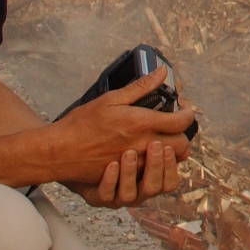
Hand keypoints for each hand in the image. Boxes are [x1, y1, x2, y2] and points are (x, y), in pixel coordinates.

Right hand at [56, 67, 193, 208]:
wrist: (60, 151)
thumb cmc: (81, 124)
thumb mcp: (111, 99)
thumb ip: (140, 87)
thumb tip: (162, 73)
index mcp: (143, 124)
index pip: (182, 122)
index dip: (188, 113)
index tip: (183, 107)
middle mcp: (144, 146)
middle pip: (182, 146)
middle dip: (182, 134)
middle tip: (174, 123)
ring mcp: (137, 163)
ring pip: (169, 162)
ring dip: (170, 150)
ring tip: (161, 137)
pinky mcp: (128, 176)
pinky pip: (152, 172)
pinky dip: (154, 162)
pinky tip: (145, 151)